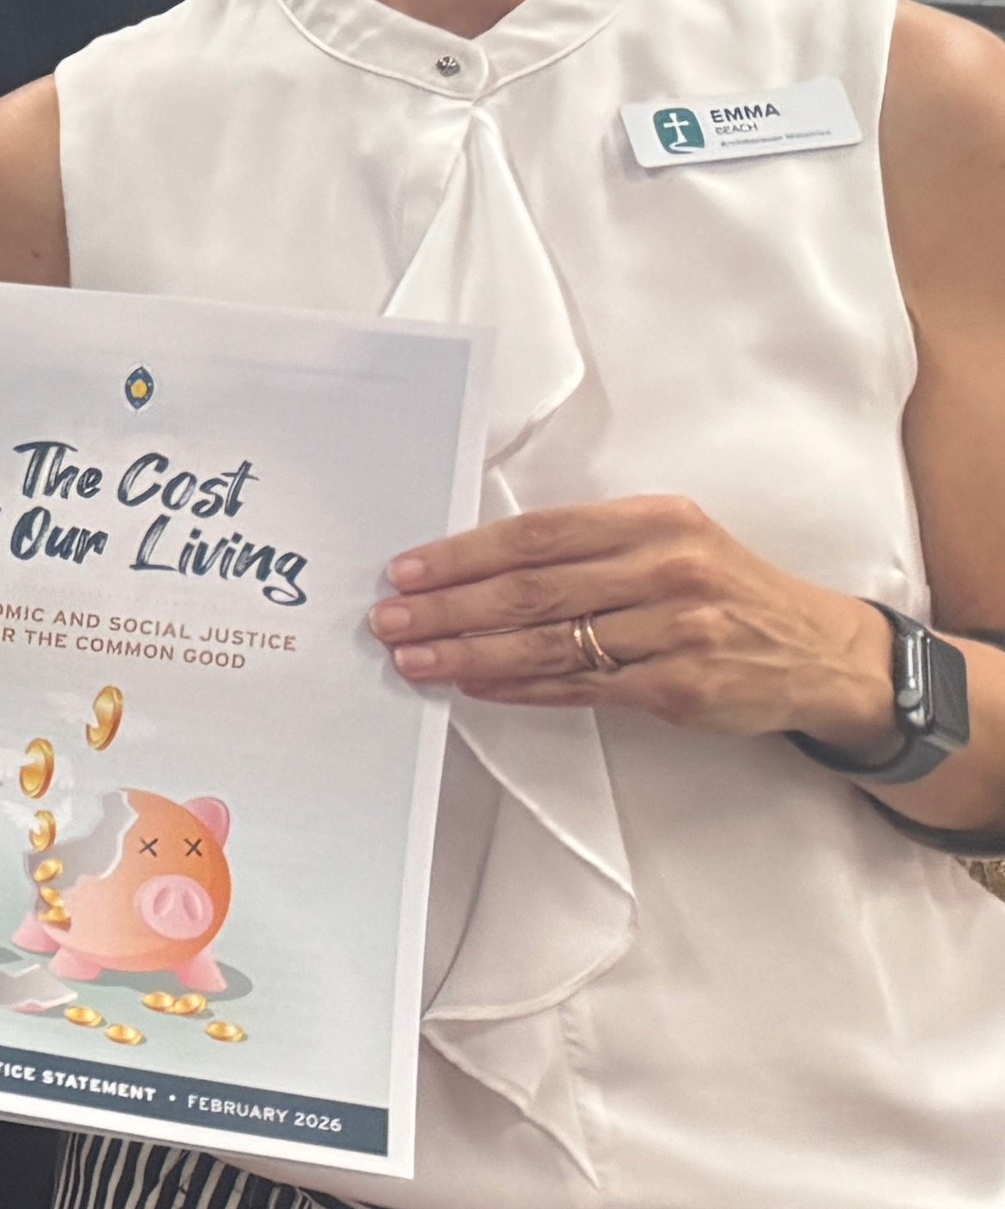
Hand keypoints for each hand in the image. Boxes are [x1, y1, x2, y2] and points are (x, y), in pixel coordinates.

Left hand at [367, 496, 897, 748]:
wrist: (818, 651)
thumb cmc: (727, 590)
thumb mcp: (672, 541)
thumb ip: (592, 547)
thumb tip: (484, 565)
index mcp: (655, 520)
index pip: (539, 534)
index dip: (465, 554)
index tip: (409, 569)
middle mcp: (665, 569)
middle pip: (534, 589)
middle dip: (450, 607)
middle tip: (390, 620)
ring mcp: (674, 631)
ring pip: (549, 644)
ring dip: (472, 654)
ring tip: (416, 659)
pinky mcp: (678, 687)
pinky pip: (581, 689)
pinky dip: (521, 688)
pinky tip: (477, 686)